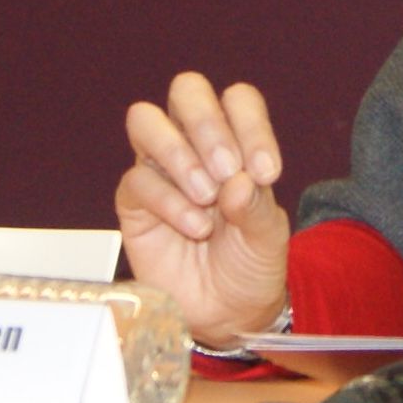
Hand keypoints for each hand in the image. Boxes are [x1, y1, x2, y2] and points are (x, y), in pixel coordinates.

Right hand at [116, 72, 290, 345]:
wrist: (227, 311)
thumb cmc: (250, 263)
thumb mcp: (269, 237)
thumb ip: (258, 208)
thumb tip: (238, 181)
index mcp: (236, 141)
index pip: (238, 100)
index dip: (251, 125)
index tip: (268, 172)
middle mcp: (194, 145)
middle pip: (187, 90)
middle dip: (208, 124)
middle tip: (227, 170)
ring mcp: (160, 169)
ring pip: (147, 120)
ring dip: (180, 153)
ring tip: (207, 196)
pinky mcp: (134, 201)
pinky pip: (138, 180)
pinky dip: (170, 201)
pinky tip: (195, 227)